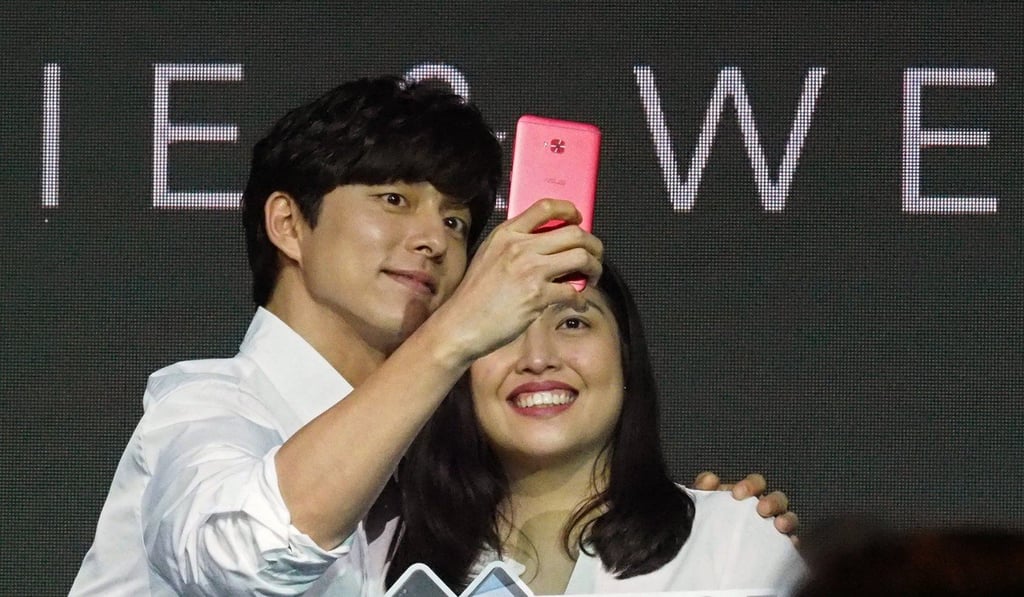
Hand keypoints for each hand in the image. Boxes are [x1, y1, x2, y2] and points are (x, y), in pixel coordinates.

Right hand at [431, 198, 602, 364]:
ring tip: (592, 277)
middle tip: (595, 256)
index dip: (569, 210)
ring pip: (581, 257)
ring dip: (594, 268)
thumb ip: (513, 245)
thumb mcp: (488, 256)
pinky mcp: (538, 295)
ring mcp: (530, 270)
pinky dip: (581, 297)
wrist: (461, 324)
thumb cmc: (473, 296)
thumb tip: (545, 243)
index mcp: (506, 234)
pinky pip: (573, 291)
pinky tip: (577, 302)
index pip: (545, 207)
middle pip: (574, 233)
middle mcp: (520, 247)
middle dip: (593, 245)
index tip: (578, 219)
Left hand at [693, 471, 799, 543]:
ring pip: (789, 519)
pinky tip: (789, 544)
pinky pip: (792, 546)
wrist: (705, 562)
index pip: (756, 484)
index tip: (738, 493)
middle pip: (777, 499)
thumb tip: (710, 480)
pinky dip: (793, 542)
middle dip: (772, 501)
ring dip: (787, 519)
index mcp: (746, 499)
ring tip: (780, 525)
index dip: (751, 485)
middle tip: (762, 509)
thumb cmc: (706, 527)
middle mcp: (762, 513)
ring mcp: (772, 532)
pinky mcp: (779, 552)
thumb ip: (703, 490)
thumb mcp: (700, 506)